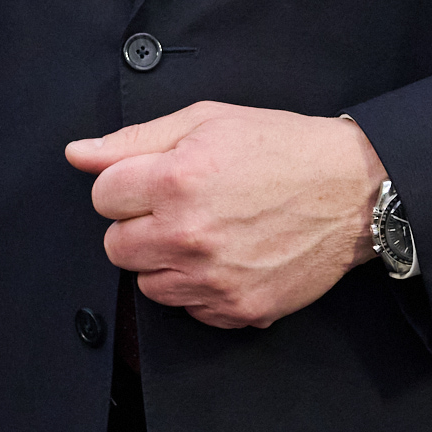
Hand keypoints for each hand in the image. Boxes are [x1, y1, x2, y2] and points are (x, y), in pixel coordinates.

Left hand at [66, 101, 385, 328]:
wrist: (353, 191)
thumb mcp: (205, 122)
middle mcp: (189, 236)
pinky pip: (188, 309)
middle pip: (116, 246)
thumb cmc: (281, 149)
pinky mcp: (239, 309)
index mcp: (176, 182)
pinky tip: (228, 258)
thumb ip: (133, 141)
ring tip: (206, 232)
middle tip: (179, 207)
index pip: (102, 197)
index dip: (126, 185)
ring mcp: (214, 279)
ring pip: (147, 284)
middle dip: (138, 225)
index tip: (154, 181)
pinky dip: (199, 289)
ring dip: (165, 260)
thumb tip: (78, 153)